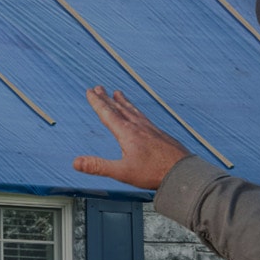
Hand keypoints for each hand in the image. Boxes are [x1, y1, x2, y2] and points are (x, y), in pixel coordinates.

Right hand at [72, 86, 193, 190]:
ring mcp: (150, 128)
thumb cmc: (154, 172)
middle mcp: (138, 127)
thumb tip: (76, 162)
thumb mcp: (122, 172)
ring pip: (132, 111)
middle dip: (107, 98)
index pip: (108, 114)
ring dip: (122, 102)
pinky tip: (138, 114)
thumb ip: (98, 166)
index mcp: (127, 133)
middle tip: (98, 88)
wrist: (182, 171)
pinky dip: (136, 111)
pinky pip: (143, 117)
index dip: (97, 102)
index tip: (90, 92)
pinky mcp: (159, 133)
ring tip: (118, 93)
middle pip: (119, 109)